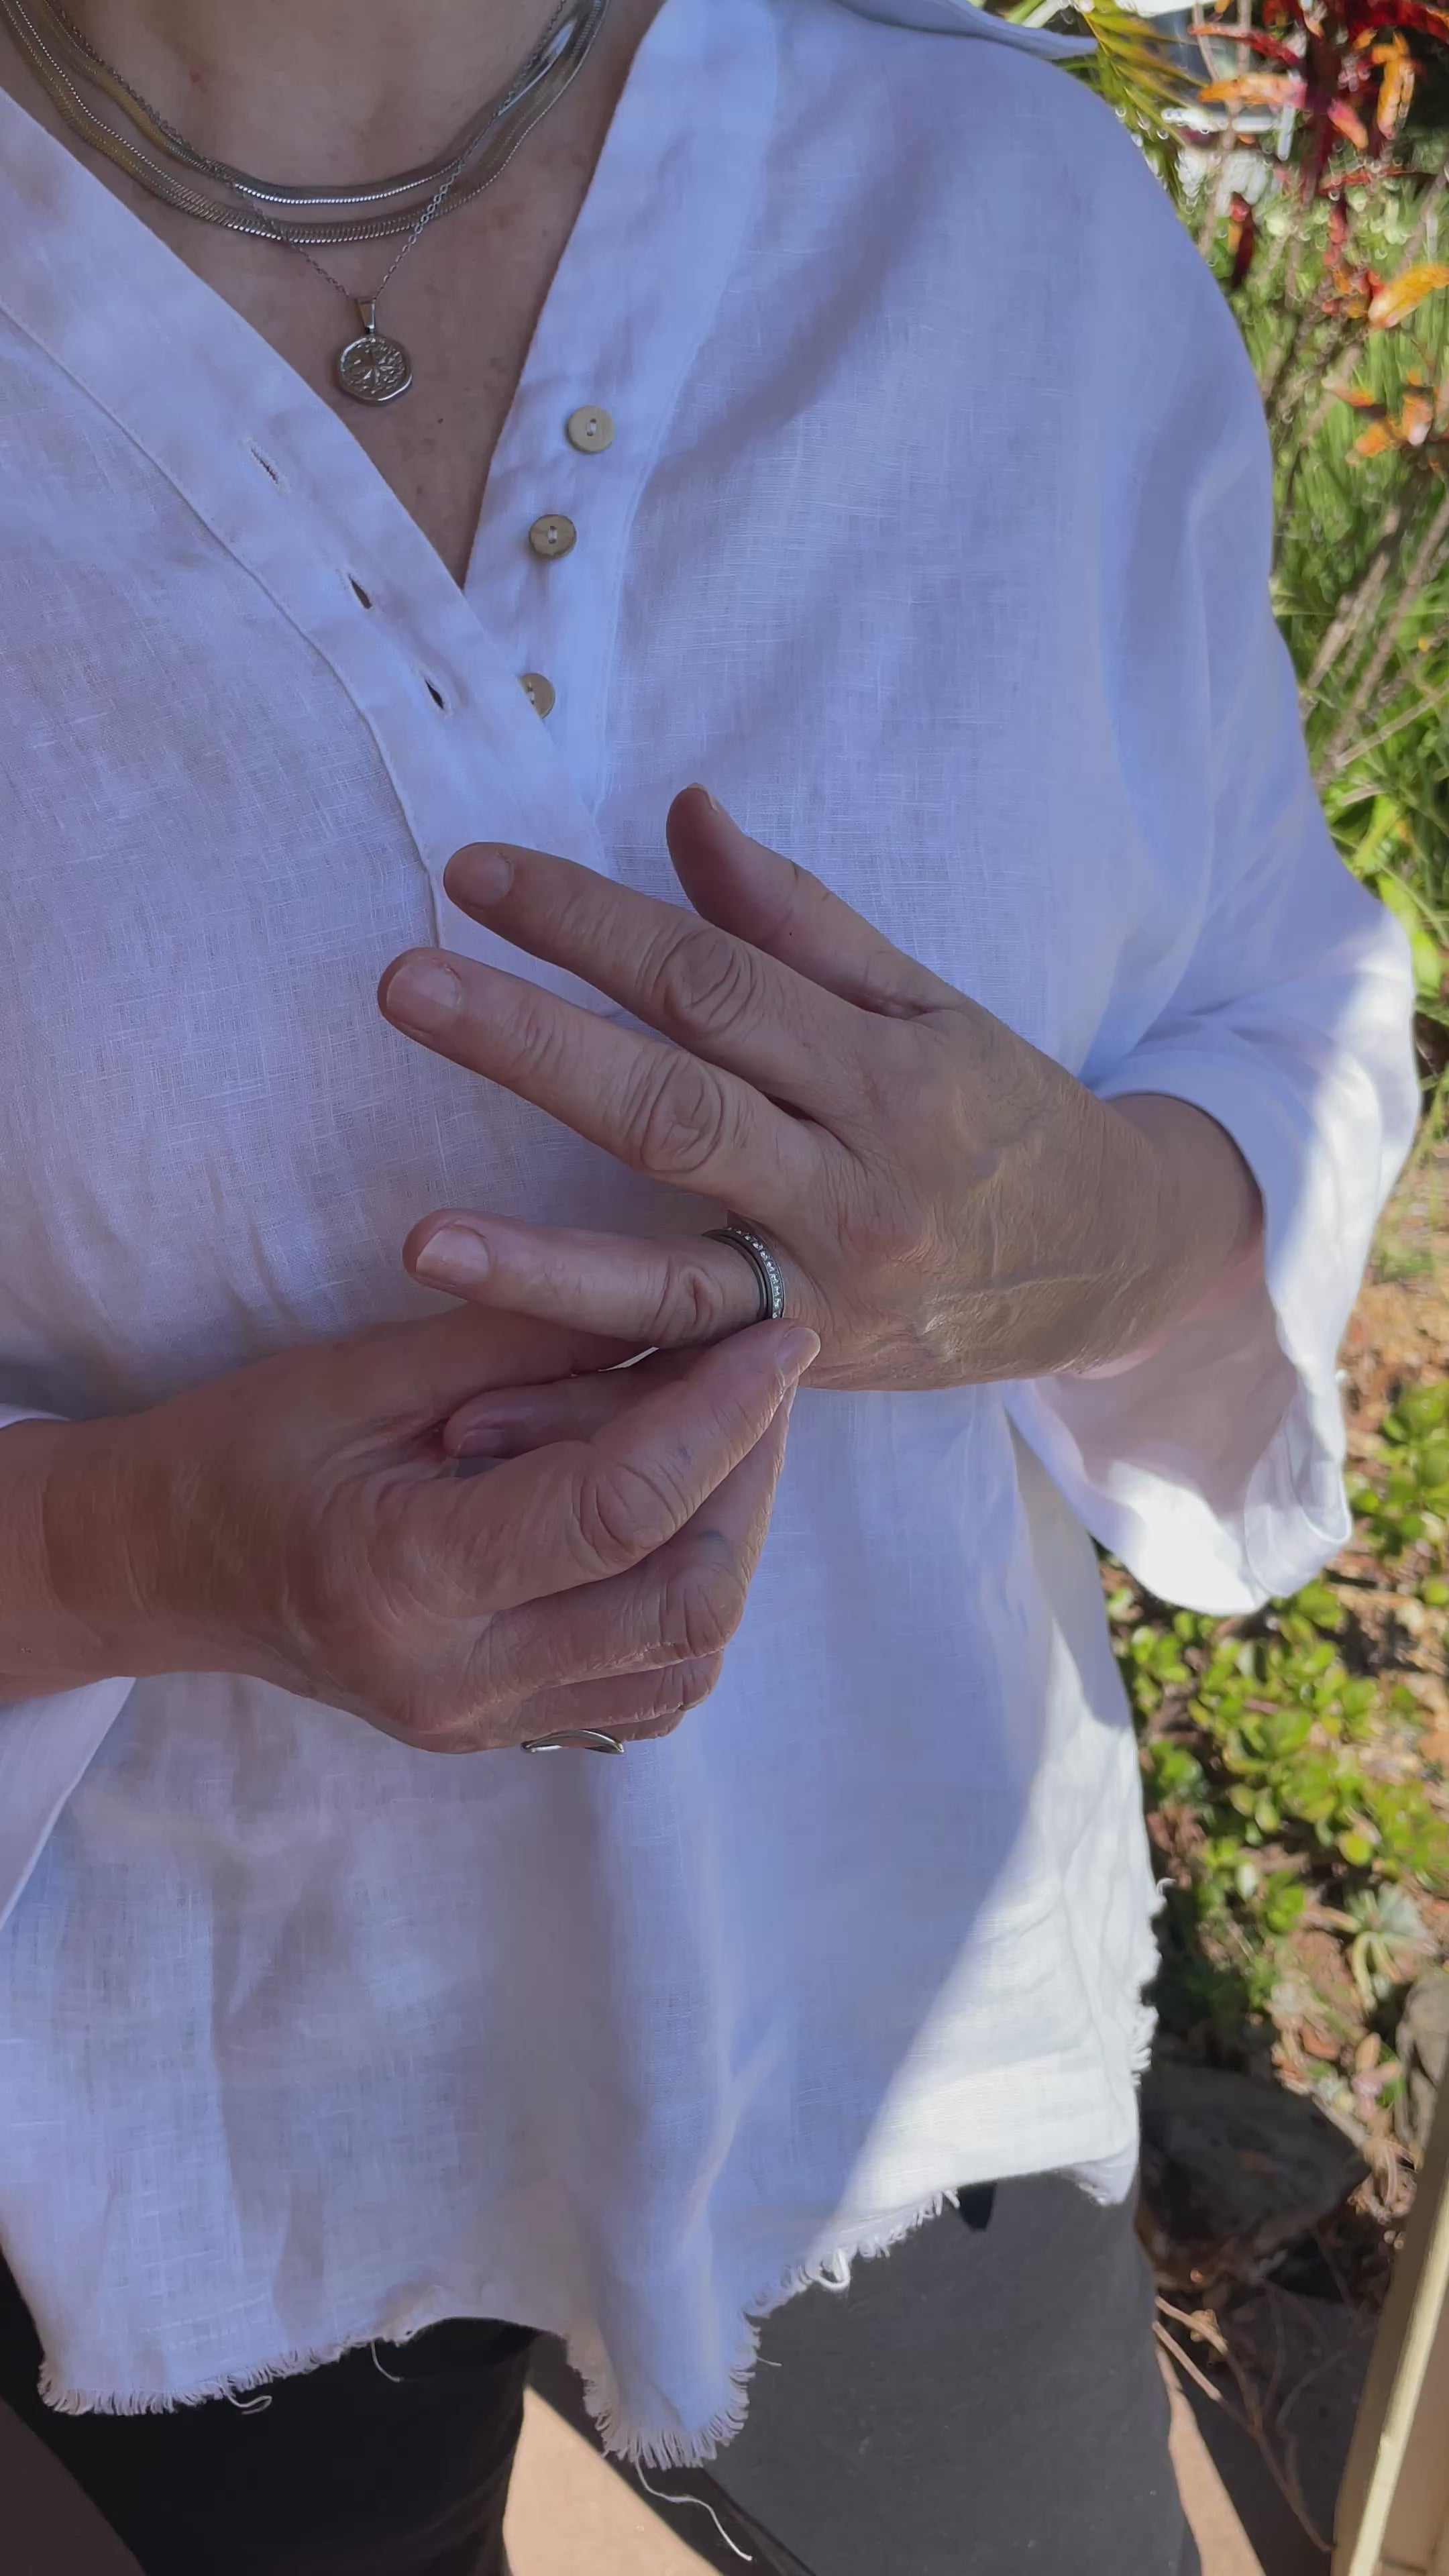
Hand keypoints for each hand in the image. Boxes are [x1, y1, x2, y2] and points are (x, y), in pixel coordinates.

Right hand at [8, 1305, 816, 1749]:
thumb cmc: (246, 1448)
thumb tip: (677, 1297)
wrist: (162, 1567)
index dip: (719, 1414)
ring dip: (732, 1537)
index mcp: (403, 1579)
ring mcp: (483, 1727)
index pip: (617, 1509)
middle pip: (683, 1602)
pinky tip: (672, 1509)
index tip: (779, 1334)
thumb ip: (527, 1337)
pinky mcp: (505, 1735)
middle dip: (750, 1478)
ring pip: (686, 1658)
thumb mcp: (368, 1368)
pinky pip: (649, 1685)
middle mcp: (455, 1680)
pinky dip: (689, 1593)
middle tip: (759, 1378)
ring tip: (717, 1435)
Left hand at [377, 788, 1260, 1395]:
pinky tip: (472, 1400)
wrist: (1112, 1265)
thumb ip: (798, 921)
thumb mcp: (927, 1003)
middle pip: (674, 1110)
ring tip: (419, 1240)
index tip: (477, 873)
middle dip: (533, 1048)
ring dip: (536, 1263)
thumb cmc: (999, 1113)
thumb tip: (684, 813)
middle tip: (406, 986)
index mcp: (887, 1072)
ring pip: (666, 1281)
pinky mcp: (797, 1375)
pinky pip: (677, 1386)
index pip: (714, 982)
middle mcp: (856, 1188)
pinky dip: (579, 1398)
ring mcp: (824, 1297)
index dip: (593, 924)